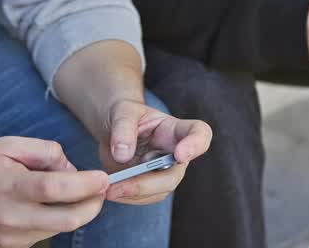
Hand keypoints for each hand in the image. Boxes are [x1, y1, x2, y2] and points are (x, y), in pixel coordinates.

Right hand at [0, 136, 108, 247]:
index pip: (56, 189)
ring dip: (71, 210)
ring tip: (59, 190)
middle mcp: (10, 218)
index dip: (86, 185)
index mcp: (9, 187)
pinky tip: (41, 204)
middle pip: (67, 220)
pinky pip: (43, 235)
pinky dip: (52, 219)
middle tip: (100, 190)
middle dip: (92, 205)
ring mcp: (9, 239)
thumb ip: (45, 152)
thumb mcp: (9, 145)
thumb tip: (72, 170)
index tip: (104, 177)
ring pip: (58, 228)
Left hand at [98, 99, 212, 203]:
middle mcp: (175, 153)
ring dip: (134, 193)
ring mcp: (163, 172)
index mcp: (175, 129)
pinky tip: (110, 191)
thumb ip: (123, 128)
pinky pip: (143, 197)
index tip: (180, 155)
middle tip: (120, 186)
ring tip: (108, 189)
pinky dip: (126, 197)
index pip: (199, 134)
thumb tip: (123, 156)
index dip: (196, 146)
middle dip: (148, 183)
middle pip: (174, 174)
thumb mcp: (121, 111)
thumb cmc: (123, 114)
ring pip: (159, 190)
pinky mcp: (149, 185)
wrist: (112, 126)